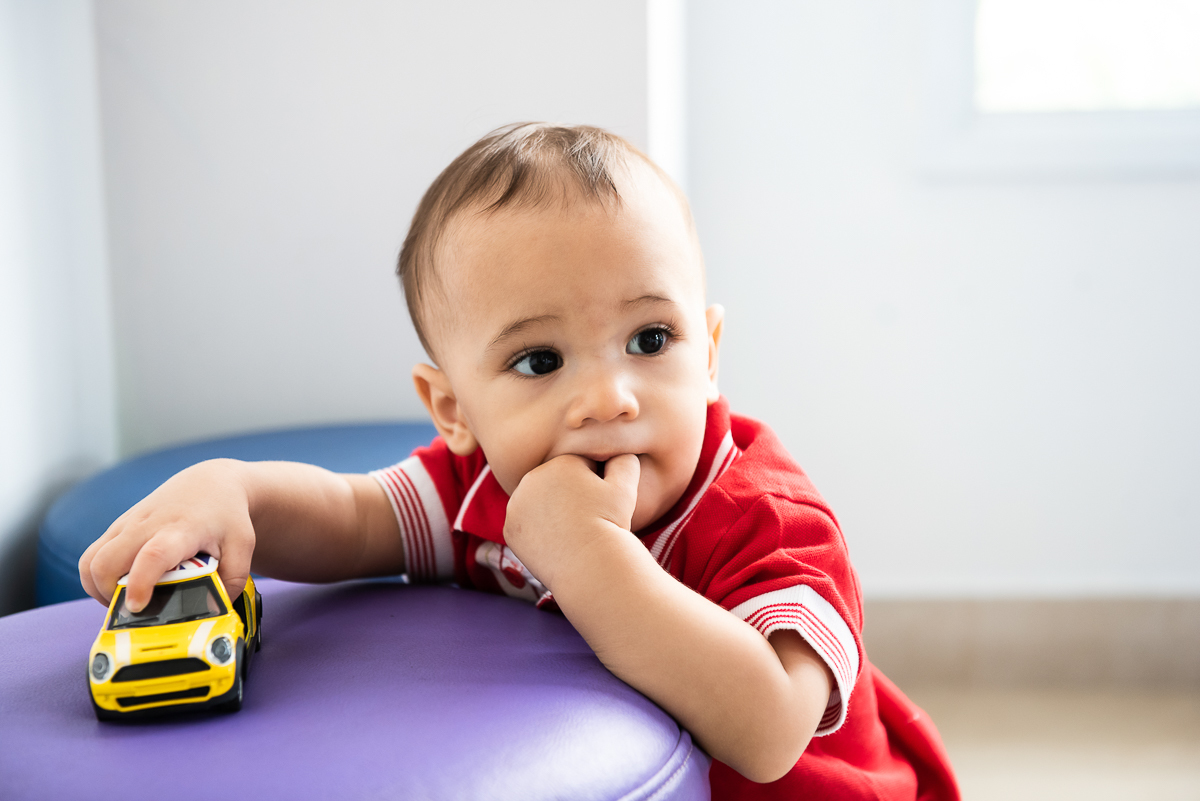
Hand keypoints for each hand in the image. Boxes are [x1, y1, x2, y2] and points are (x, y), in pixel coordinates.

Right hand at [78, 459, 255, 611]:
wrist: (210, 483)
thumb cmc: (226, 517)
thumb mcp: (241, 548)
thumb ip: (231, 582)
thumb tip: (211, 611)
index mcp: (180, 530)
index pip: (152, 556)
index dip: (140, 583)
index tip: (137, 607)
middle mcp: (146, 525)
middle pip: (106, 562)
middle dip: (109, 594)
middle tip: (134, 609)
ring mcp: (127, 524)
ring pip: (90, 560)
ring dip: (98, 587)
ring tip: (124, 599)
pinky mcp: (116, 527)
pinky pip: (91, 556)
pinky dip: (97, 577)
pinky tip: (121, 585)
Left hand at [503, 453, 639, 589]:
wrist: (589, 565)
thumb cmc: (610, 524)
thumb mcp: (625, 487)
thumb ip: (624, 461)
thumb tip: (622, 450)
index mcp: (560, 463)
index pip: (577, 466)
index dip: (593, 484)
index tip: (599, 503)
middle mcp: (532, 478)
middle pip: (554, 482)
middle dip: (569, 494)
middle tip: (585, 518)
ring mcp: (516, 504)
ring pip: (537, 501)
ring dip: (550, 510)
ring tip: (570, 529)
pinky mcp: (509, 529)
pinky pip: (525, 523)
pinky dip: (536, 530)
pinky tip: (554, 540)